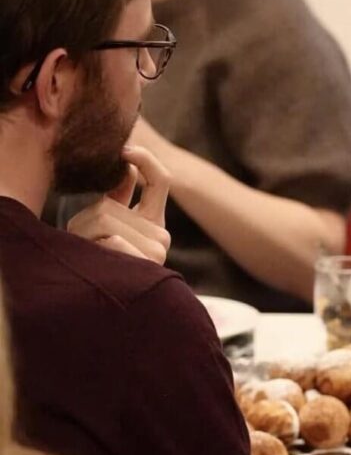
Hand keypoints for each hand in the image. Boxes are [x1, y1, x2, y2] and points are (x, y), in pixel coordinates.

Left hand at [66, 145, 171, 262]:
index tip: (123, 150)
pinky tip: (97, 264)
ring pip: (105, 219)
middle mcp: (161, 236)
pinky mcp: (148, 262)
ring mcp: (157, 251)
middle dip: (85, 221)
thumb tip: (126, 163)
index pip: (160, 180)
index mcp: (154, 224)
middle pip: (109, 206)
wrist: (102, 305)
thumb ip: (118, 197)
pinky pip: (111, 238)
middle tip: (84, 244)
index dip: (144, 159)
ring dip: (84, 236)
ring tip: (88, 254)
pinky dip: (95, 248)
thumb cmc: (100, 263)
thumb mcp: (108, 227)